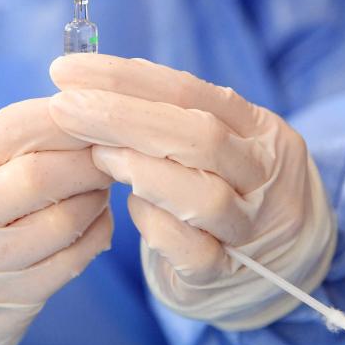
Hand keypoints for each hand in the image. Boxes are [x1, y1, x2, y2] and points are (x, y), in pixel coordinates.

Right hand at [0, 98, 112, 344]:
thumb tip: (74, 116)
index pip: (11, 131)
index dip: (63, 117)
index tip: (92, 110)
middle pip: (40, 177)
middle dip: (87, 156)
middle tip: (108, 146)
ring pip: (63, 221)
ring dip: (96, 194)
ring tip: (101, 179)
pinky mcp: (11, 302)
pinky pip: (73, 261)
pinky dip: (96, 230)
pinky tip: (95, 215)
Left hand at [48, 54, 334, 328]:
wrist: (281, 265)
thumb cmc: (228, 189)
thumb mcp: (218, 144)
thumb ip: (171, 116)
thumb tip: (97, 81)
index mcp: (262, 131)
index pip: (191, 92)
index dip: (125, 78)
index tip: (67, 70)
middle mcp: (267, 176)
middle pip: (199, 137)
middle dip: (122, 117)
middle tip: (64, 108)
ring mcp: (253, 228)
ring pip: (203, 197)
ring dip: (139, 169)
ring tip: (95, 155)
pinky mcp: (226, 274)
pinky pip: (191, 250)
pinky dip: (154, 225)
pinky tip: (131, 208)